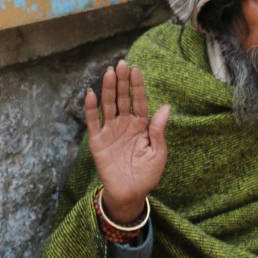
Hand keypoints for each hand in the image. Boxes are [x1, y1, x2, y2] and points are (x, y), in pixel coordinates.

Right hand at [85, 60, 169, 222]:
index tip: (137, 69)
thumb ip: (158, 130)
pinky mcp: (98, 141)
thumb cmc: (147, 174)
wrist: (131, 193)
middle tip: (122, 64)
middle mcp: (125, 124)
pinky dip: (91, 108)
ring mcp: (110, 131)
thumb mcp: (158, 153)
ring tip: (110, 73)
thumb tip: (166, 107)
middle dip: (122, 82)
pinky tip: (91, 93)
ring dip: (108, 90)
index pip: (139, 101)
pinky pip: (93, 122)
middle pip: (123, 99)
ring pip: (108, 106)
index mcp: (141, 126)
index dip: (137, 86)